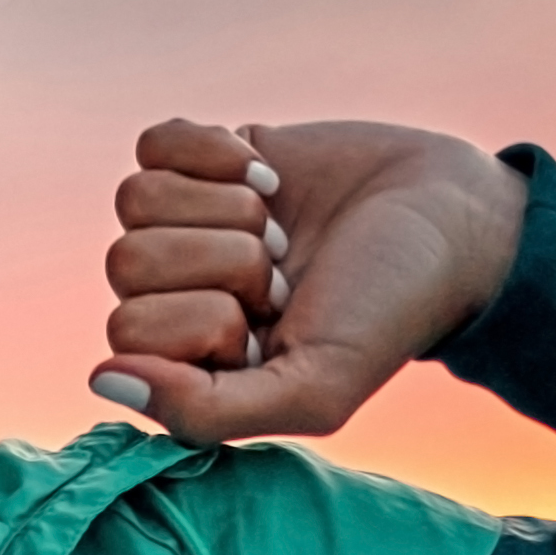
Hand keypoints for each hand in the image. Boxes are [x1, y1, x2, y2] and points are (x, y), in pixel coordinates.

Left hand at [95, 117, 514, 445]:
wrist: (451, 216)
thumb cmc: (389, 312)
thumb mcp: (315, 388)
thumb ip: (205, 411)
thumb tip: (104, 379)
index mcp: (191, 364)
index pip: (129, 333)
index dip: (206, 317)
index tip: (277, 321)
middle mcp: (177, 296)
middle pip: (127, 261)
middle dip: (224, 263)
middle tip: (286, 274)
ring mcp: (189, 224)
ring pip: (135, 200)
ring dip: (226, 209)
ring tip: (281, 231)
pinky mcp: (206, 158)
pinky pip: (154, 143)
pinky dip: (216, 152)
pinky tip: (270, 177)